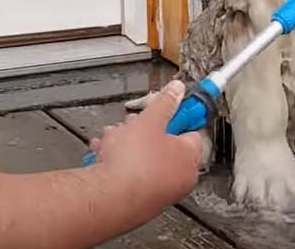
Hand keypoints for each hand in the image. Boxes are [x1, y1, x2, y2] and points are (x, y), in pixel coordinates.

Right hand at [89, 80, 202, 206]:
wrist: (106, 198)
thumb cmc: (132, 163)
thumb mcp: (150, 121)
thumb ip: (165, 103)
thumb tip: (177, 91)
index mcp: (189, 158)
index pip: (191, 131)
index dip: (176, 117)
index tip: (169, 109)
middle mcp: (178, 179)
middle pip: (164, 145)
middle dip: (143, 131)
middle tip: (131, 125)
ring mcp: (157, 192)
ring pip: (143, 159)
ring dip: (126, 146)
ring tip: (111, 141)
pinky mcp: (137, 202)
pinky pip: (130, 176)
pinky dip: (118, 165)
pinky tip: (103, 158)